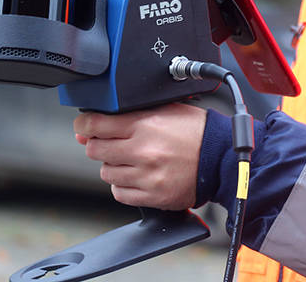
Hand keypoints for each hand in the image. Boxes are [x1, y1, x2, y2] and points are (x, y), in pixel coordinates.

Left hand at [73, 102, 206, 209]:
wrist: (222, 159)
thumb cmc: (196, 131)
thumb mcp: (164, 110)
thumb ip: (128, 114)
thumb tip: (89, 127)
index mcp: (144, 124)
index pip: (95, 125)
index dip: (84, 125)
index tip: (84, 127)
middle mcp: (143, 151)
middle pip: (95, 150)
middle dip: (99, 145)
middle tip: (114, 143)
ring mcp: (147, 176)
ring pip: (106, 173)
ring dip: (113, 165)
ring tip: (131, 159)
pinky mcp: (152, 196)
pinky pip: (119, 193)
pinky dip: (123, 185)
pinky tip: (136, 176)